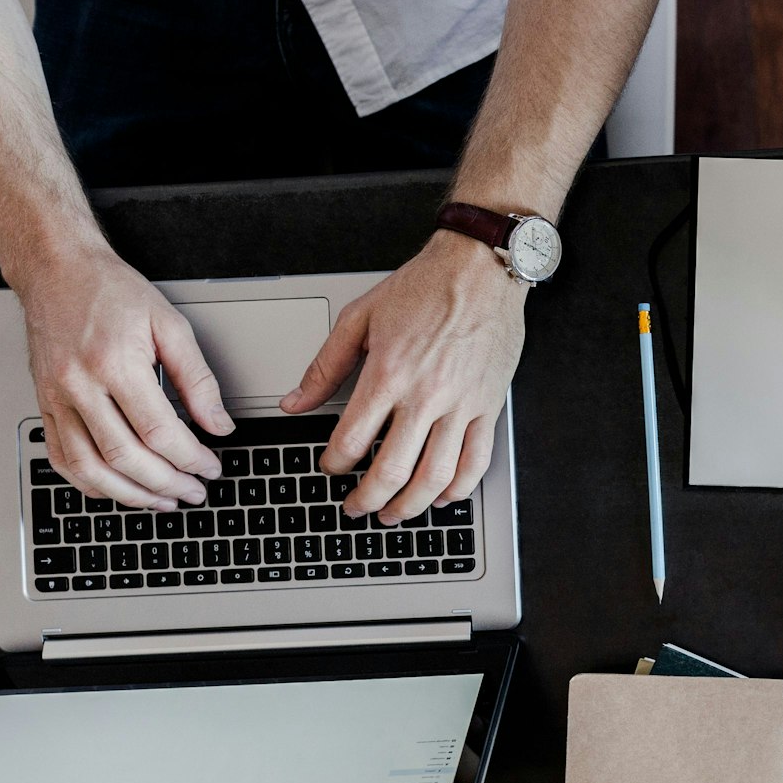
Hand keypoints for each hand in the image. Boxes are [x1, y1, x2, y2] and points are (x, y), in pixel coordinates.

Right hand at [22, 248, 232, 510]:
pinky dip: (90, 483)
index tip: (211, 468)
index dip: (190, 458)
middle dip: (166, 483)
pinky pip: (61, 458)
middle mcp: (79, 386)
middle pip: (125, 457)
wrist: (56, 271)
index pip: (158, 432)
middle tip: (194, 492)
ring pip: (89, 468)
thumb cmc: (111, 292)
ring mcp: (56, 398)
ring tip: (162, 501)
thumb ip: (198, 379)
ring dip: (130, 494)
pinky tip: (118, 488)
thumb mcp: (169, 324)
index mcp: (114, 364)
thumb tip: (218, 423)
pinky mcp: (44, 405)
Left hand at [281, 232, 524, 523]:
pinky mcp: (488, 405)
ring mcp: (462, 405)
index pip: (353, 440)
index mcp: (389, 373)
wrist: (481, 269)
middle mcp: (426, 395)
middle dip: (367, 499)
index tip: (330, 468)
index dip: (334, 464)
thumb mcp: (361, 318)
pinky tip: (443, 497)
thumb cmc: (425, 286)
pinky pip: (476, 461)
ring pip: (436, 476)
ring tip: (394, 513)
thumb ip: (325, 366)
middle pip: (392, 470)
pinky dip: (458, 489)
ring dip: (411, 505)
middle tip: (355, 507)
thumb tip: (294, 402)